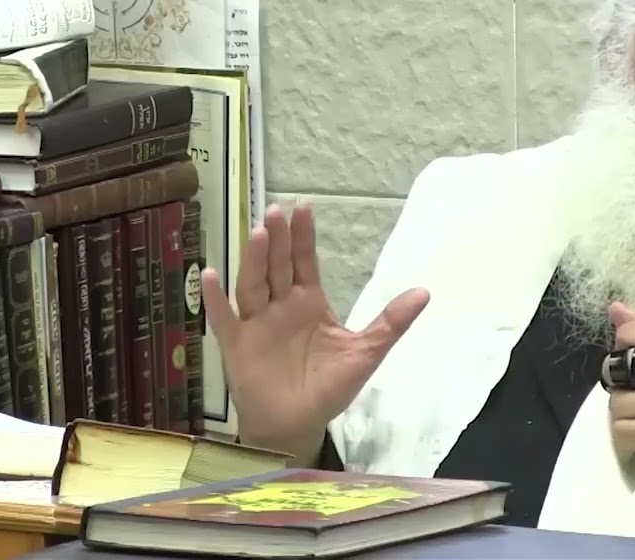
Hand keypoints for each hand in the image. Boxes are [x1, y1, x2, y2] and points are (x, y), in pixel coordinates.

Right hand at [203, 203, 430, 463]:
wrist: (297, 426)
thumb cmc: (327, 388)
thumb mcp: (365, 353)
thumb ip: (391, 322)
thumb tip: (425, 292)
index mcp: (308, 302)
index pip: (304, 262)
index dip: (304, 237)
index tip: (303, 207)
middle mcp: (279, 306)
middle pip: (277, 267)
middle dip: (278, 241)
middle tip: (276, 211)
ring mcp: (255, 323)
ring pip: (253, 285)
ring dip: (254, 261)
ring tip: (258, 234)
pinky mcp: (237, 345)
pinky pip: (224, 319)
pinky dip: (213, 300)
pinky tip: (209, 275)